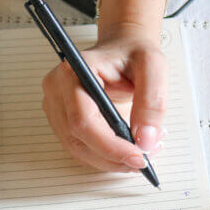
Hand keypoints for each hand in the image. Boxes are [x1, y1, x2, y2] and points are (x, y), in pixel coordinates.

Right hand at [41, 27, 166, 171]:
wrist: (123, 49)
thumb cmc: (134, 53)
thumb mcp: (153, 67)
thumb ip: (152, 101)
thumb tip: (145, 140)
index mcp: (76, 69)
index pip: (84, 120)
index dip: (110, 145)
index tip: (137, 156)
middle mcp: (58, 87)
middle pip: (78, 139)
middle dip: (113, 157)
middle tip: (143, 160)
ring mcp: (56, 104)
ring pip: (77, 148)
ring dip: (109, 160)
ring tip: (139, 153)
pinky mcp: (62, 118)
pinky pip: (79, 146)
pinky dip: (103, 155)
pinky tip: (125, 150)